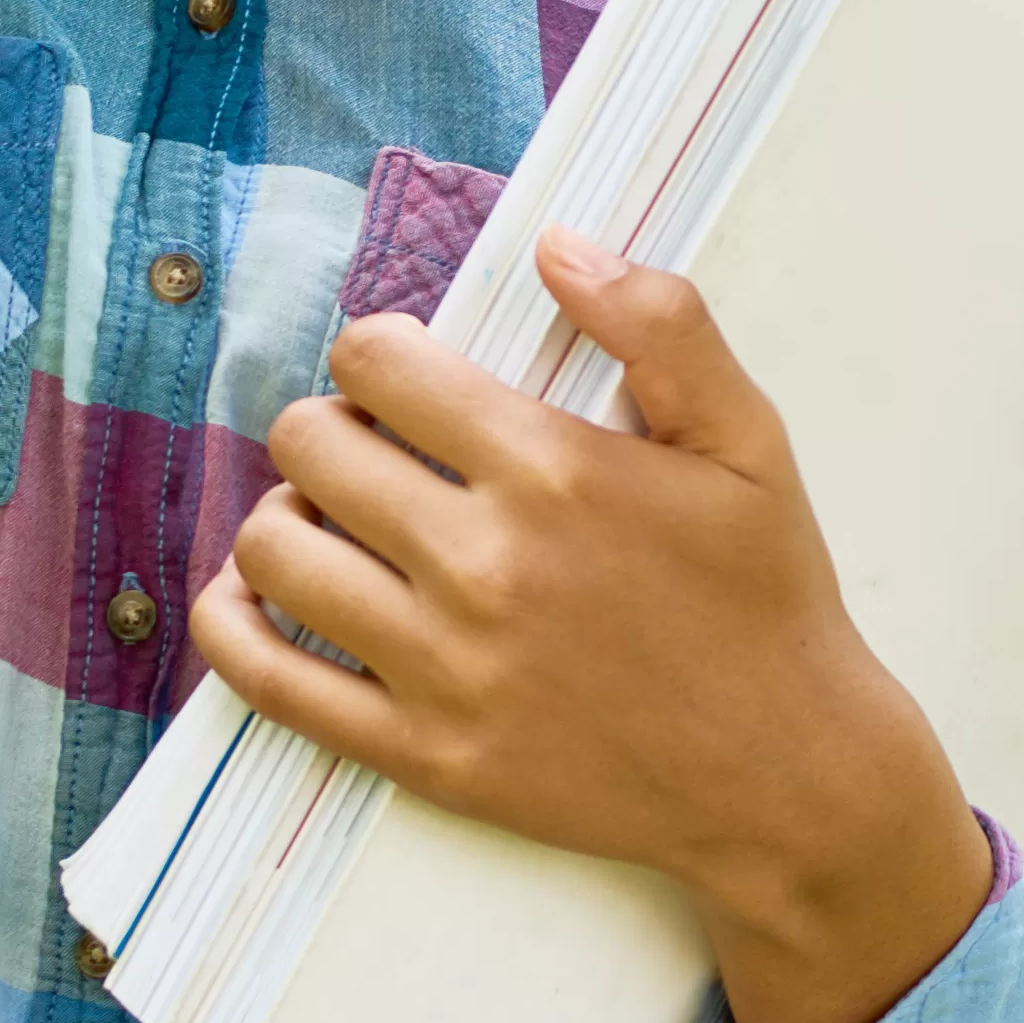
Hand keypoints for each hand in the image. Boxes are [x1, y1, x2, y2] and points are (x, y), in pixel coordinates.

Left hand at [192, 240, 995, 1022]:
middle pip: (310, 447)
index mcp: (552, 470)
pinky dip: (236, 627)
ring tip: (334, 525)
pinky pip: (270, 681)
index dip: (377, 356)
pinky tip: (255, 599)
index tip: (404, 384)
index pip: (378, 365)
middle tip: (375, 455)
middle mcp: (483, 564)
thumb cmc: (766, 600)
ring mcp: (444, 668)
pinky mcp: (423, 755)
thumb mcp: (749, 441)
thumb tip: (559, 245)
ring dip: (287, 519)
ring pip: (275, 553)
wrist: (787, 777)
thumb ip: (663, 325)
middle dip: (331, 430)